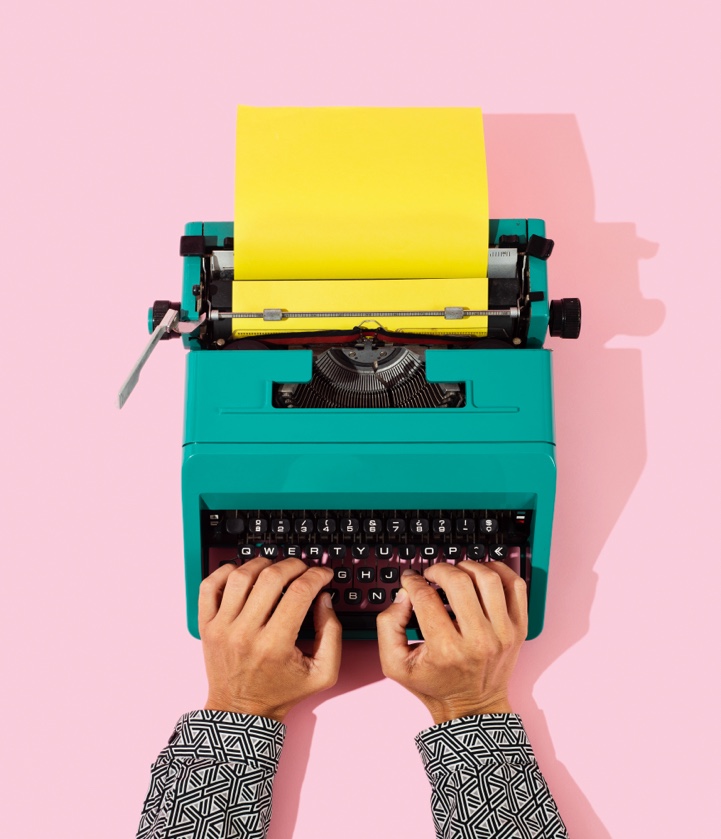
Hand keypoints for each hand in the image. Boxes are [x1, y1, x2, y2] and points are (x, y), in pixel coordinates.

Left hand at [198, 557, 341, 721]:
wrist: (240, 712)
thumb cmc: (281, 692)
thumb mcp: (322, 673)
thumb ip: (331, 634)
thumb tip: (323, 598)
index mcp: (275, 645)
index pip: (299, 593)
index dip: (316, 576)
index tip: (323, 574)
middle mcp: (245, 633)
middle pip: (271, 578)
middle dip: (294, 565)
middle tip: (303, 569)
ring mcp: (222, 628)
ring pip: (241, 576)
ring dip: (262, 564)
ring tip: (274, 569)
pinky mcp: (206, 626)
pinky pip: (209, 586)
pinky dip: (225, 571)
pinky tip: (242, 573)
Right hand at [376, 561, 526, 723]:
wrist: (473, 708)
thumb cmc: (435, 685)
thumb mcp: (396, 665)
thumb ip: (388, 626)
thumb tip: (404, 594)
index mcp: (446, 650)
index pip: (426, 597)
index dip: (413, 582)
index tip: (410, 579)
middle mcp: (478, 640)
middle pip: (459, 582)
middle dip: (439, 569)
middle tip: (432, 574)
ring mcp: (503, 633)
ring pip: (489, 579)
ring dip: (468, 566)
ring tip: (457, 573)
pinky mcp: (519, 628)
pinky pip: (516, 586)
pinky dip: (500, 571)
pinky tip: (483, 574)